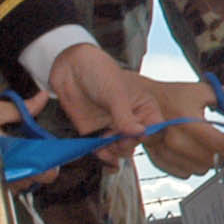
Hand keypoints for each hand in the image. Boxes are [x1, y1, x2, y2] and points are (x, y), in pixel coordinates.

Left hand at [46, 42, 165, 165]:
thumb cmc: (99, 72)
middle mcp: (130, 119)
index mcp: (143, 107)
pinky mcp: (95, 133)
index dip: (146, 135)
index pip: (153, 128)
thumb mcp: (115, 94)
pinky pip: (102, 150)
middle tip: (116, 141)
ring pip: (119, 150)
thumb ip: (125, 117)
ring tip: (104, 148)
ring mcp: (112, 127)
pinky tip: (100, 154)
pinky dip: (102, 156)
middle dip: (126, 145)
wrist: (70, 68)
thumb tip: (139, 133)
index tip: (135, 136)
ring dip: (113, 153)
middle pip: (135, 143)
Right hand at [140, 79, 223, 179]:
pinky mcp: (159, 159)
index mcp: (188, 120)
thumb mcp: (201, 90)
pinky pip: (184, 173)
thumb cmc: (175, 95)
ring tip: (210, 149)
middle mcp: (175, 138)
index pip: (218, 144)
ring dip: (208, 162)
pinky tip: (195, 154)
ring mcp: (165, 150)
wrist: (145, 101)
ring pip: (199, 170)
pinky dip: (193, 166)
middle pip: (210, 160)